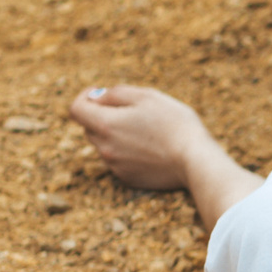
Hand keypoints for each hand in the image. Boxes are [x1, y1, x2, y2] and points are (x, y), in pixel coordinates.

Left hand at [68, 85, 216, 190]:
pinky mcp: (128, 178)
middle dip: (103, 116)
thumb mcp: (147, 96)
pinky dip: (127, 152)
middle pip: (90, 127)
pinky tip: (151, 149)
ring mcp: (115, 166)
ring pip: (104, 144)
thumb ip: (115, 93)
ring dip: (115, 135)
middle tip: (131, 112)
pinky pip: (118, 161)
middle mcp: (104, 148)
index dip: (84, 97)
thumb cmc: (175, 124)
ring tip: (146, 132)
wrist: (195, 160)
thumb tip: (96, 98)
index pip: (75, 109)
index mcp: (105, 124)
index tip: (98, 94)